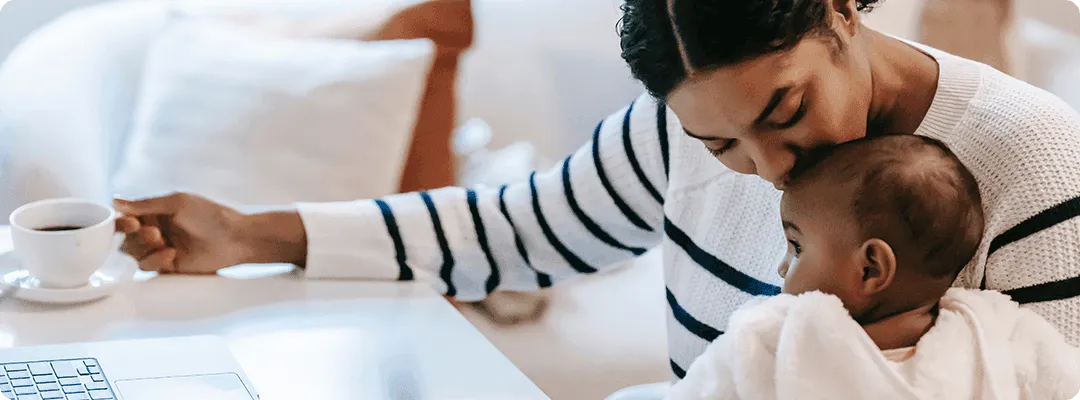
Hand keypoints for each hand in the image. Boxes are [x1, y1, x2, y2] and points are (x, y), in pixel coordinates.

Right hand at [114, 193, 307, 273]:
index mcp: (155, 212)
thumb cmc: (210, 215)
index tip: (131, 222)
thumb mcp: (177, 203)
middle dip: (136, 236)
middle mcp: (155, 230)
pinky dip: (156, 260)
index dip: (121, 222)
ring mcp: (161, 249)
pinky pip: (148, 267)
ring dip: (144, 248)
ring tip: (163, 241)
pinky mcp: (168, 266)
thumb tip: (114, 201)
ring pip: (134, 253)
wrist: (235, 239)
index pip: (126, 218)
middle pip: (126, 238)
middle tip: (154, 232)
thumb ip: (146, 204)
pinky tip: (172, 254)